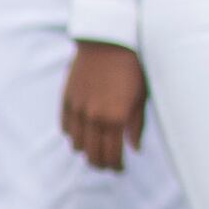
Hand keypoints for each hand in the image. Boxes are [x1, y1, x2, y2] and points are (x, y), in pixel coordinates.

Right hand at [60, 40, 145, 170]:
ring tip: (96, 149)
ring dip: (86, 150)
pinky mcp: (67, 98)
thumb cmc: (133, 67)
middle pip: (92, 155)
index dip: (115, 167)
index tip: (120, 169)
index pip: (112, 155)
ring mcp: (78, 108)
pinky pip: (66, 126)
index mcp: (116, 118)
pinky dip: (73, 135)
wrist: (108, 40)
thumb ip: (137, 125)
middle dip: (101, 164)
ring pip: (77, 144)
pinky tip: (82, 134)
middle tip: (109, 165)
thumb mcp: (142, 97)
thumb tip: (134, 149)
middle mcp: (94, 117)